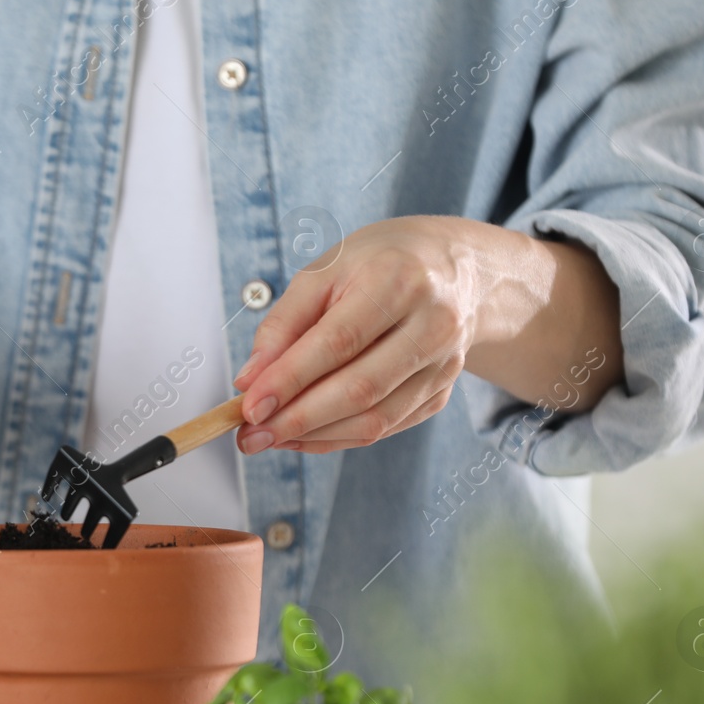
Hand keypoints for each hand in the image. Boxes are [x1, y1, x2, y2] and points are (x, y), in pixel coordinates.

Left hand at [231, 216, 620, 454]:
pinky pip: (385, 427)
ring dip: (314, 437)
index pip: (339, 341)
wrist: (454, 269)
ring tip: (269, 438)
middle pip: (360, 388)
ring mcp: (444, 364)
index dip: (290, 379)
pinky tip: (303, 435)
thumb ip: (283, 324)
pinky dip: (337, 437)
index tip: (249, 406)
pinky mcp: (442, 392)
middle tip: (251, 435)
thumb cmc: (379, 265)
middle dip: (297, 419)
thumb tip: (249, 381)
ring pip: (374, 420)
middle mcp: (433, 325)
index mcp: (399, 280)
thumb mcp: (324, 272)